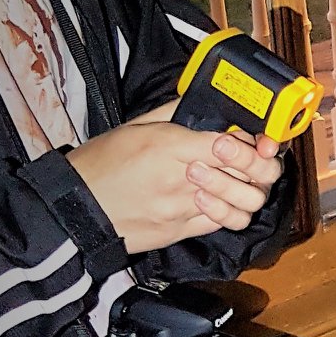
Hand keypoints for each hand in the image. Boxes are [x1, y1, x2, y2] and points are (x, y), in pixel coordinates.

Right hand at [70, 102, 284, 253]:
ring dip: (248, 193)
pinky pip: (220, 224)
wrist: (74, 208)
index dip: (248, 142)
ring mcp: (182, 210)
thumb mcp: (136, 126)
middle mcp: (181, 181)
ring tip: (240, 181)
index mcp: (170, 148)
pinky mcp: (179, 232)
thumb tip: (204, 103)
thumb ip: (176, 113)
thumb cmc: (100, 164)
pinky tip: (220, 199)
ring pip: (241, 207)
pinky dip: (229, 211)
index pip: (229, 146)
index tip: (249, 138)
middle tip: (258, 159)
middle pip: (246, 178)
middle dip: (261, 168)